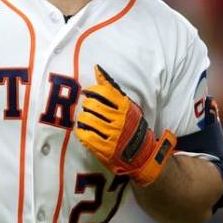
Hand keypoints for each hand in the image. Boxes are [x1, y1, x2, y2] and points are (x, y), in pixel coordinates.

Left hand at [74, 65, 175, 186]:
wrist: (142, 154)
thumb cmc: (132, 126)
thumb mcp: (127, 106)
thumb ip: (111, 89)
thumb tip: (97, 68)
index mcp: (125, 108)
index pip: (103, 92)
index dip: (92, 90)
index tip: (88, 93)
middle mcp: (118, 120)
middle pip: (92, 105)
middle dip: (86, 105)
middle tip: (88, 108)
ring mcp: (111, 135)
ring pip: (86, 119)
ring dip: (82, 118)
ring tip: (85, 119)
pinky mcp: (104, 149)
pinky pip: (84, 136)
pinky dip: (80, 131)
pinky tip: (84, 130)